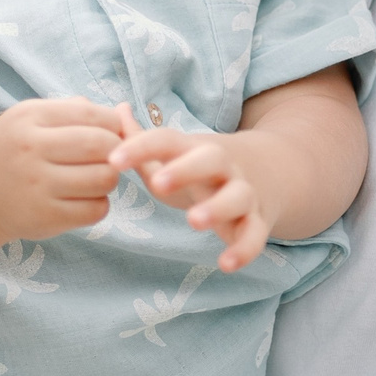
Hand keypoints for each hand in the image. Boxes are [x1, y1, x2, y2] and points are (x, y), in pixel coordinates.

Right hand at [0, 97, 125, 242]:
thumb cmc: (14, 151)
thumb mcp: (31, 119)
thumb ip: (73, 110)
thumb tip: (123, 112)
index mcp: (30, 117)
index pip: (93, 114)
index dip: (113, 124)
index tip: (111, 134)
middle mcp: (30, 148)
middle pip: (103, 146)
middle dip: (117, 151)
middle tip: (110, 158)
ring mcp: (36, 185)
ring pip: (104, 178)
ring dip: (110, 179)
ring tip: (96, 177)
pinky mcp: (44, 217)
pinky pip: (96, 209)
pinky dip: (99, 204)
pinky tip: (85, 199)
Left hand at [110, 111, 272, 270]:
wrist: (263, 174)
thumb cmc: (198, 169)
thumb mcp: (171, 155)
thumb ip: (139, 139)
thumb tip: (115, 110)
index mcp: (193, 149)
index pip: (166, 140)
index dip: (139, 148)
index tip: (112, 160)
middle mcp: (222, 166)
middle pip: (210, 159)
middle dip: (185, 169)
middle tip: (157, 184)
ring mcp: (242, 192)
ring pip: (237, 196)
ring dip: (217, 207)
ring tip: (194, 221)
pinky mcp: (257, 221)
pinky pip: (255, 235)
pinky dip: (245, 249)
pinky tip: (226, 264)